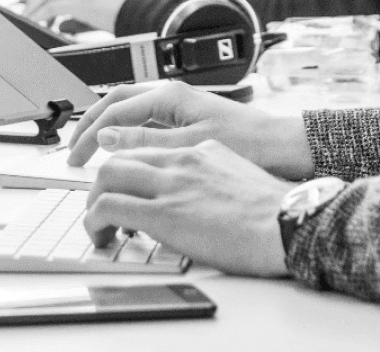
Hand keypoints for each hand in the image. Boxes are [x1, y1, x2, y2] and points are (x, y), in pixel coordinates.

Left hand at [16, 0, 136, 31]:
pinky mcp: (82, 2)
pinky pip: (51, 8)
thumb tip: (59, 25)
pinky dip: (38, 17)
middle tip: (14, 10)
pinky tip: (35, 26)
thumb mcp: (102, 7)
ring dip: (30, 8)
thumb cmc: (128, 13)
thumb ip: (79, 12)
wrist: (144, 13)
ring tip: (23, 21)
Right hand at [67, 79, 313, 180]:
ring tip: (89, 148)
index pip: (113, 111)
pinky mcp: (186, 117)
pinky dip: (124, 131)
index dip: (88, 135)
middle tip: (72, 150)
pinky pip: (144, 119)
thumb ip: (145, 141)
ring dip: (105, 125)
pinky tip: (122, 150)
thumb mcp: (189, 146)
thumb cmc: (245, 142)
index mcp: (169, 95)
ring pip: (129, 108)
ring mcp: (178, 104)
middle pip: (116, 101)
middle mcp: (171, 93)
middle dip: (89, 123)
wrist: (280, 144)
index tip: (74, 159)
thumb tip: (106, 137)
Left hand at [85, 140, 289, 276]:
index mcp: (200, 150)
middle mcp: (181, 160)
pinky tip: (101, 233)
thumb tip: (197, 190)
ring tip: (97, 221)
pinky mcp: (163, 213)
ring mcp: (171, 184)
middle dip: (100, 178)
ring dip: (94, 198)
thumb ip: (210, 173)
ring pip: (108, 175)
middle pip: (122, 154)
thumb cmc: (271, 208)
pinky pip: (111, 206)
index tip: (119, 181)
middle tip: (97, 200)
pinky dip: (95, 219)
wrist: (285, 220)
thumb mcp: (236, 175)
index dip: (126, 163)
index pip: (148, 145)